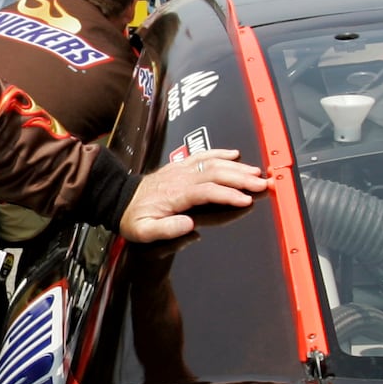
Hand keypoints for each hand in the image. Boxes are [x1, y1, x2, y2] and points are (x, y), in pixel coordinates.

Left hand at [120, 149, 268, 242]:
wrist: (119, 199)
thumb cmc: (133, 217)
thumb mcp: (143, 231)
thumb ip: (166, 229)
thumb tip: (188, 225)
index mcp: (175, 194)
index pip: (208, 191)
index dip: (228, 195)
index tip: (246, 200)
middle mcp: (181, 178)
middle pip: (216, 173)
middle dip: (242, 178)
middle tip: (263, 184)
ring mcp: (181, 169)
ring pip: (213, 163)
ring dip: (237, 166)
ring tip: (257, 172)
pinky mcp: (180, 165)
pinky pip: (203, 155)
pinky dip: (220, 152)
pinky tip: (234, 154)